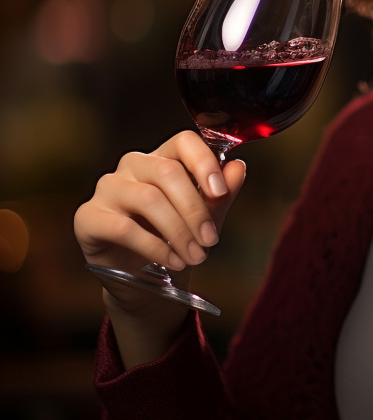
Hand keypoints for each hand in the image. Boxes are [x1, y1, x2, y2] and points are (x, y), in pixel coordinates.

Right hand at [75, 131, 245, 355]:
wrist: (144, 279)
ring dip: (178, 232)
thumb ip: (222, 193)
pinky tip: (172, 261)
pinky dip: (155, 247)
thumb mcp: (207, 217)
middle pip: (167, 172)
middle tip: (210, 241)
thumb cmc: (176, 238)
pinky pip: (125, 228)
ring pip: (149, 199)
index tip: (220, 191)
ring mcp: (108, 189)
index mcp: (163, 158)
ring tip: (194, 256)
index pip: (184, 141)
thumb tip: (237, 167)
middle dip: (195, 210)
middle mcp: (132, 166)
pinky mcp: (88, 217)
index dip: (204, 162)